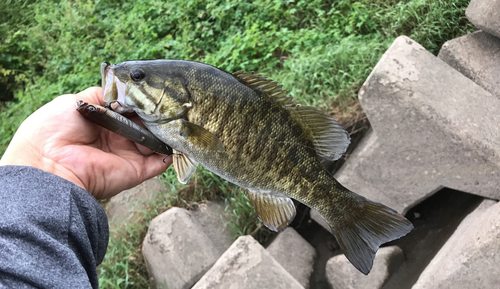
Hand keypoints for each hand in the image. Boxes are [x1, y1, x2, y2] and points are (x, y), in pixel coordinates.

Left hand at [0, 87, 170, 198]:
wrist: (48, 163)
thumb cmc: (55, 129)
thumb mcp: (78, 101)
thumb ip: (104, 95)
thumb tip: (126, 90)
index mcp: (105, 122)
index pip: (133, 110)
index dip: (145, 101)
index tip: (159, 92)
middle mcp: (119, 138)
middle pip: (148, 125)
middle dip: (160, 115)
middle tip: (173, 103)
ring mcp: (129, 155)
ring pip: (157, 142)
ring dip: (169, 131)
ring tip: (180, 118)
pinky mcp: (136, 170)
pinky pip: (160, 162)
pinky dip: (173, 153)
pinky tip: (181, 139)